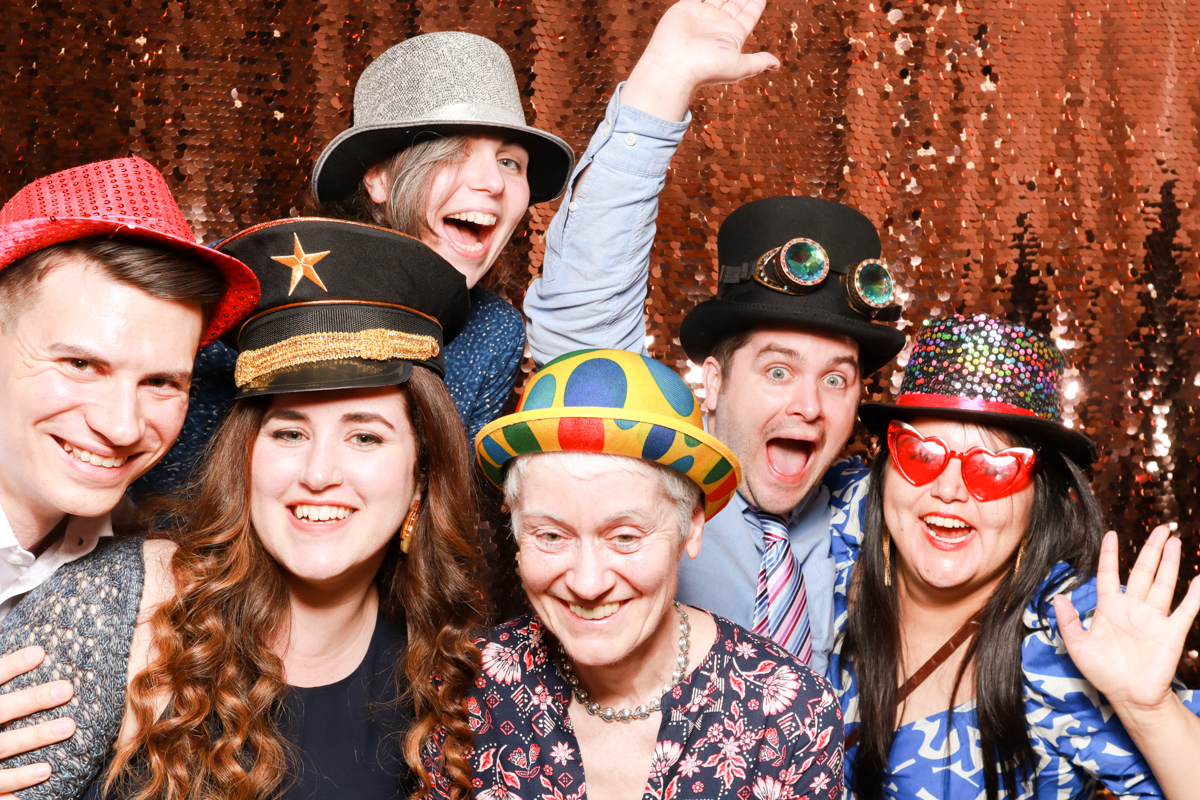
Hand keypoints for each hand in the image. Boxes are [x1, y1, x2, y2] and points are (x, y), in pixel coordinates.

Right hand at [0, 646, 75, 795]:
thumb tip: (21, 648)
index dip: (10, 666)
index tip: (39, 652)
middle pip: (0, 711)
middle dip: (32, 700)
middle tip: (66, 689)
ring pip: (3, 745)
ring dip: (35, 736)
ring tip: (69, 726)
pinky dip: (18, 778)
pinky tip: (46, 771)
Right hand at [623, 0, 780, 120]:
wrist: (675, 65)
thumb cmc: (707, 68)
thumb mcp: (740, 66)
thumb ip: (758, 61)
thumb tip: (777, 65)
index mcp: (732, 35)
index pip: (749, 14)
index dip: (757, 3)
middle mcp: (717, 25)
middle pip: (736, 3)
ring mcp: (701, 16)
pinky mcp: (685, 8)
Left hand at [1055, 526, 1199, 714]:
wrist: (1129, 697)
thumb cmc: (1103, 672)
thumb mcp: (1078, 646)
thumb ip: (1068, 622)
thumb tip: (1059, 597)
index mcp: (1109, 607)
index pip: (1109, 574)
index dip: (1109, 554)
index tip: (1110, 534)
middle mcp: (1133, 607)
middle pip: (1142, 571)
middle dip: (1151, 550)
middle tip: (1160, 529)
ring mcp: (1154, 617)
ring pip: (1163, 583)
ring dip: (1169, 562)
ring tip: (1174, 540)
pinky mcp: (1171, 631)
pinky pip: (1186, 609)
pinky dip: (1195, 594)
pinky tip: (1199, 577)